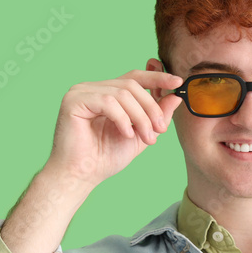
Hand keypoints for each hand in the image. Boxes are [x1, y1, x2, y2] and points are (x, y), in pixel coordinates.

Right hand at [44, 69, 182, 188]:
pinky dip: (122, 118)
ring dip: (140, 117)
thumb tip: (176, 96)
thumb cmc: (105, 158)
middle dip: (151, 107)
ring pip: (122, 93)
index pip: (135, 78)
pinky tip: (125, 134)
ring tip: (146, 138)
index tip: (178, 82)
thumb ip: (157, 116)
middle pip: (132, 85)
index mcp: (107, 93)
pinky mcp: (73, 100)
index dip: (157, 77)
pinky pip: (107, 101)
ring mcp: (81, 92)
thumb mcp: (140, 134)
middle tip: (161, 129)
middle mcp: (93, 88)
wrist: (82, 176)